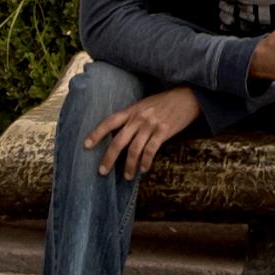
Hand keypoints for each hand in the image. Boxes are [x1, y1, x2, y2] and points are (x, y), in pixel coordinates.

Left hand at [88, 83, 202, 176]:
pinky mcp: (164, 131)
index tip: (86, 145)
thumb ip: (133, 117)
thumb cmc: (165, 102)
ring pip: (134, 149)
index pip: (109, 122)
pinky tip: (144, 168)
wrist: (187, 97)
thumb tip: (121, 133)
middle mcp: (138, 118)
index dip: (96, 133)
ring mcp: (151, 125)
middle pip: (118, 141)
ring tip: (128, 177)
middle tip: (102, 171)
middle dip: (108, 158)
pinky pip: (151, 150)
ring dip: (129, 166)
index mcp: (132, 110)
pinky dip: (146, 161)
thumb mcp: (145, 105)